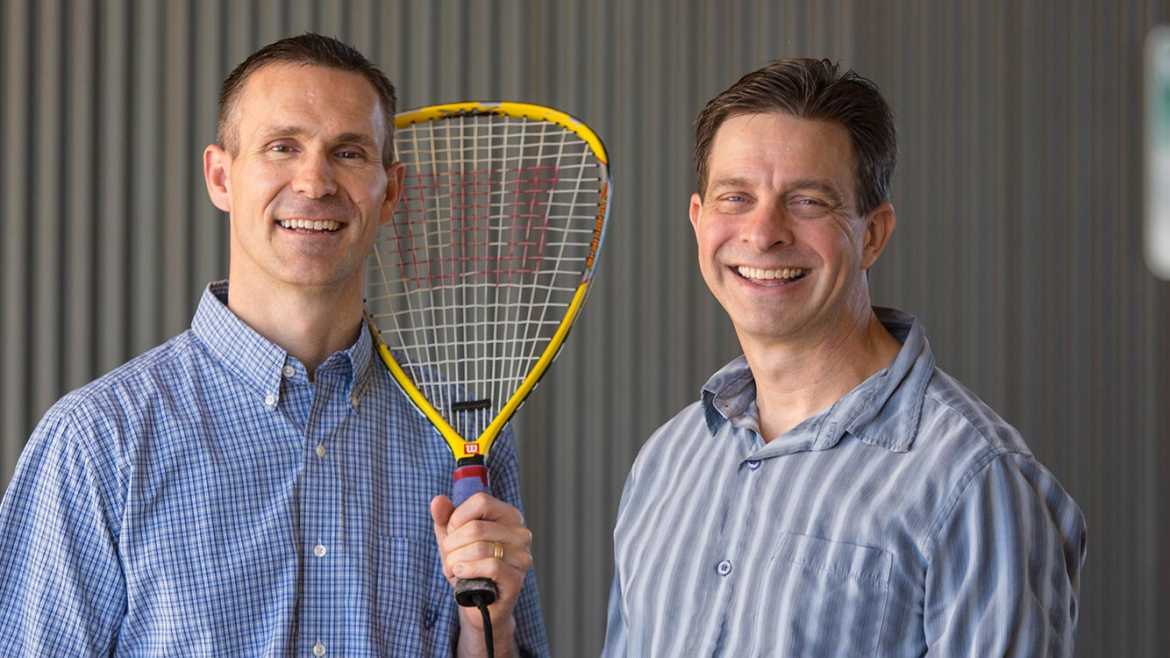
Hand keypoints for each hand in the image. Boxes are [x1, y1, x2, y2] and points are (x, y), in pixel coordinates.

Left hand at [431, 493, 532, 654]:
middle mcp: (520, 533)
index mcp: (508, 516)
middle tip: (449, 557)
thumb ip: (445, 518)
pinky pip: (490, 566)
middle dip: (452, 544)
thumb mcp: (453, 539)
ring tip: (453, 568)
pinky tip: (461, 574)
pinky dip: (468, 570)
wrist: (479, 604)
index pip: (481, 501)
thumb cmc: (469, 566)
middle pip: (476, 527)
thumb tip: (438, 500)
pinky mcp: (516, 578)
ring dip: (456, 560)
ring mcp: (522, 556)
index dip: (458, 518)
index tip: (452, 533)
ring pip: (480, 547)